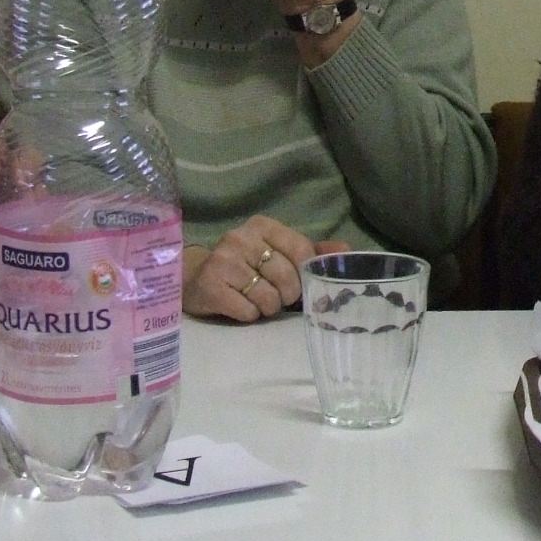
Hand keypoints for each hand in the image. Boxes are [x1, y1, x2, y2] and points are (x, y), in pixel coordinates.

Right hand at [183, 215, 318, 322]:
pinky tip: (240, 306)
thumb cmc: (244, 266)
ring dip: (268, 307)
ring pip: (268, 297)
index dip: (305, 274)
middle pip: (286, 277)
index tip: (299, 283)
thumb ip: (310, 251)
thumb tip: (346, 249)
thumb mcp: (277, 252)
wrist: (195, 277)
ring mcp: (223, 261)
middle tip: (277, 297)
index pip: (301, 250)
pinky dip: (249, 315)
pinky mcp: (210, 285)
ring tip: (257, 301)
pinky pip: (247, 311)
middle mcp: (241, 238)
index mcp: (262, 225)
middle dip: (287, 295)